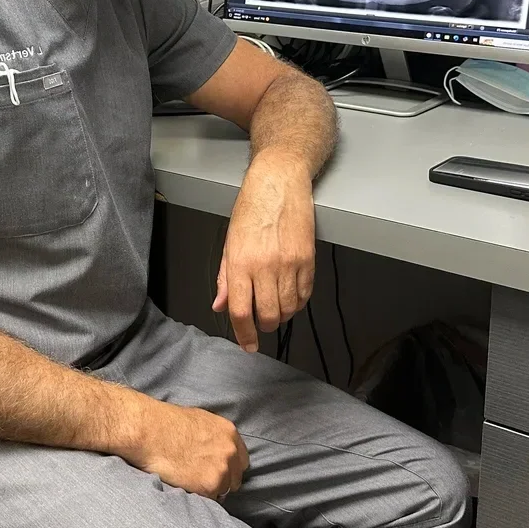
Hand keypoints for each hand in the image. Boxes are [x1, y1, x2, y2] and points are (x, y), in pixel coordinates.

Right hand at [128, 400, 248, 498]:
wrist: (151, 432)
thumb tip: (214, 449)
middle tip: (202, 481)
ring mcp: (222, 469)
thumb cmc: (167, 423)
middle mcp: (231, 451)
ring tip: (190, 484)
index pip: (241, 460)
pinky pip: (210, 499)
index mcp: (229, 433)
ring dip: (210, 490)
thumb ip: (215, 437)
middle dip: (222, 481)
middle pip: (235, 478)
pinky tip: (186, 487)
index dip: (229, 468)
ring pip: (223, 491)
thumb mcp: (200, 421)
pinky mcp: (210, 485)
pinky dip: (199, 497)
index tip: (218, 472)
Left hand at [213, 149, 315, 351]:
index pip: (241, 311)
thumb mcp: (229, 242)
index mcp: (241, 263)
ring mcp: (289, 263)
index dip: (244, 334)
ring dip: (283, 315)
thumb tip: (221, 305)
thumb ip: (226, 278)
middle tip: (261, 323)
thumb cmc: (251, 208)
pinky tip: (291, 296)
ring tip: (276, 307)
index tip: (248, 344)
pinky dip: (298, 302)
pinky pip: (305, 293)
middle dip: (264, 327)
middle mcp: (265, 266)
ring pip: (289, 308)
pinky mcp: (308, 259)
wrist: (279, 183)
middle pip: (269, 315)